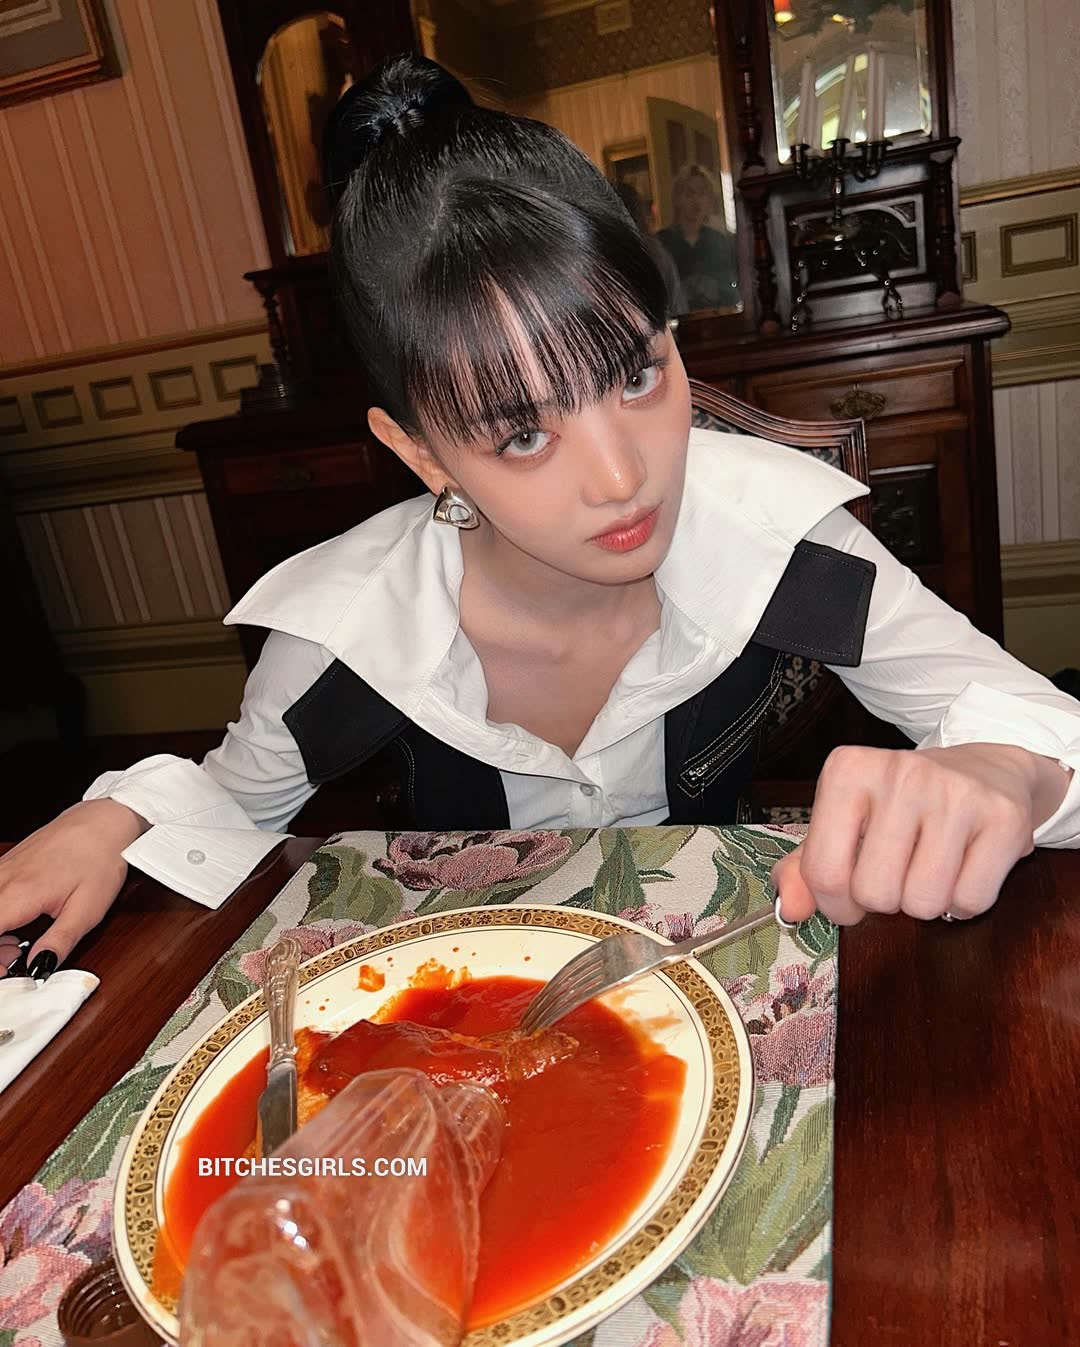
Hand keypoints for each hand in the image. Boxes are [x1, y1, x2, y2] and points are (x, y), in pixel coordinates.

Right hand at [0, 799, 147, 976]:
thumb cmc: (100, 859)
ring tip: (20, 939)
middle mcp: (1, 880)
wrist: (104, 821)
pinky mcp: (4, 867)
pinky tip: (18, 920)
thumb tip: (39, 970)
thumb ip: (58, 943)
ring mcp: (0, 871)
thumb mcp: (87, 910)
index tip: (8, 967)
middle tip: (16, 955)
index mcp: (17, 895)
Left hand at [772, 742, 1069, 925]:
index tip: (852, 891)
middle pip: (875, 894)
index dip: (837, 904)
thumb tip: (788, 909)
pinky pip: (970, 901)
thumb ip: (806, 868)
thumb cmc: (901, 806)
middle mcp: (898, 773)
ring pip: (923, 903)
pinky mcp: (1002, 816)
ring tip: (932, 865)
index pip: (823, 873)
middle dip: (886, 900)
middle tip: (901, 869)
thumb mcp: (844, 824)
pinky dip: (964, 902)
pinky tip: (964, 865)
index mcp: (847, 770)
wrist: (986, 770)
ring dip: (926, 902)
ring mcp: (953, 792)